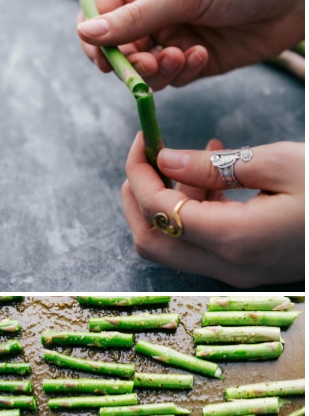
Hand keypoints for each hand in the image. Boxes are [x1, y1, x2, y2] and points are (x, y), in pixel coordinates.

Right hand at [77, 0, 304, 89]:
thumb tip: (84, 32)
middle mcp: (156, 13)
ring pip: (143, 69)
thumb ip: (133, 18)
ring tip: (182, 58)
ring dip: (157, 70)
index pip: (101, 16)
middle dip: (131, 61)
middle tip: (152, 62)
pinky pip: (171, 78)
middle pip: (119, 49)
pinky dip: (181, 73)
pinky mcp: (194, 61)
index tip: (105, 59)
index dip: (96, 40)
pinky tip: (202, 56)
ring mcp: (174, 38)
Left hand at [121, 133, 304, 286]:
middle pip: (150, 240)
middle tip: (144, 158)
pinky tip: (214, 177)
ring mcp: (233, 273)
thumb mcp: (279, 163)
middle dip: (135, 197)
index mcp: (234, 239)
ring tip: (190, 160)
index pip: (158, 211)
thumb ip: (214, 166)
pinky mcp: (242, 268)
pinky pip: (198, 244)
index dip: (139, 175)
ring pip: (169, 246)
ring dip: (164, 203)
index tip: (142, 142)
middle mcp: (226, 265)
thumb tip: (164, 160)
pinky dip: (191, 212)